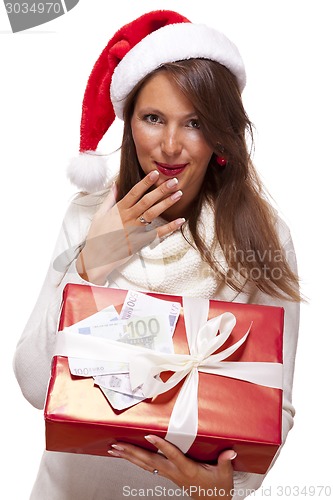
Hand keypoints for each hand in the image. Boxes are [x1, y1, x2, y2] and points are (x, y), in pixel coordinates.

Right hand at [77, 171, 184, 283]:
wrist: (96, 257)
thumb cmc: (96, 236)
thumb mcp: (100, 214)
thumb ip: (109, 199)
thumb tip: (115, 185)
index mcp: (118, 210)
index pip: (134, 192)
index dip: (145, 182)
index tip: (155, 173)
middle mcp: (127, 217)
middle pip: (147, 200)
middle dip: (161, 190)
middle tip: (174, 181)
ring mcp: (134, 230)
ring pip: (152, 213)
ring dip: (166, 203)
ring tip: (178, 194)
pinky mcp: (139, 242)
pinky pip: (156, 233)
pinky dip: (169, 227)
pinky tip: (179, 220)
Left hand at [108, 435, 235, 498]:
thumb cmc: (218, 488)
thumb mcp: (224, 475)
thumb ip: (225, 461)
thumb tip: (230, 451)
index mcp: (187, 470)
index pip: (172, 455)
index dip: (161, 445)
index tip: (149, 435)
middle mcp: (174, 472)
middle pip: (150, 461)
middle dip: (132, 452)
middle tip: (117, 444)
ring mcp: (169, 474)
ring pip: (145, 464)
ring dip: (129, 456)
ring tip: (115, 448)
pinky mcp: (168, 475)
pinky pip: (148, 466)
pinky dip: (136, 460)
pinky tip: (128, 455)